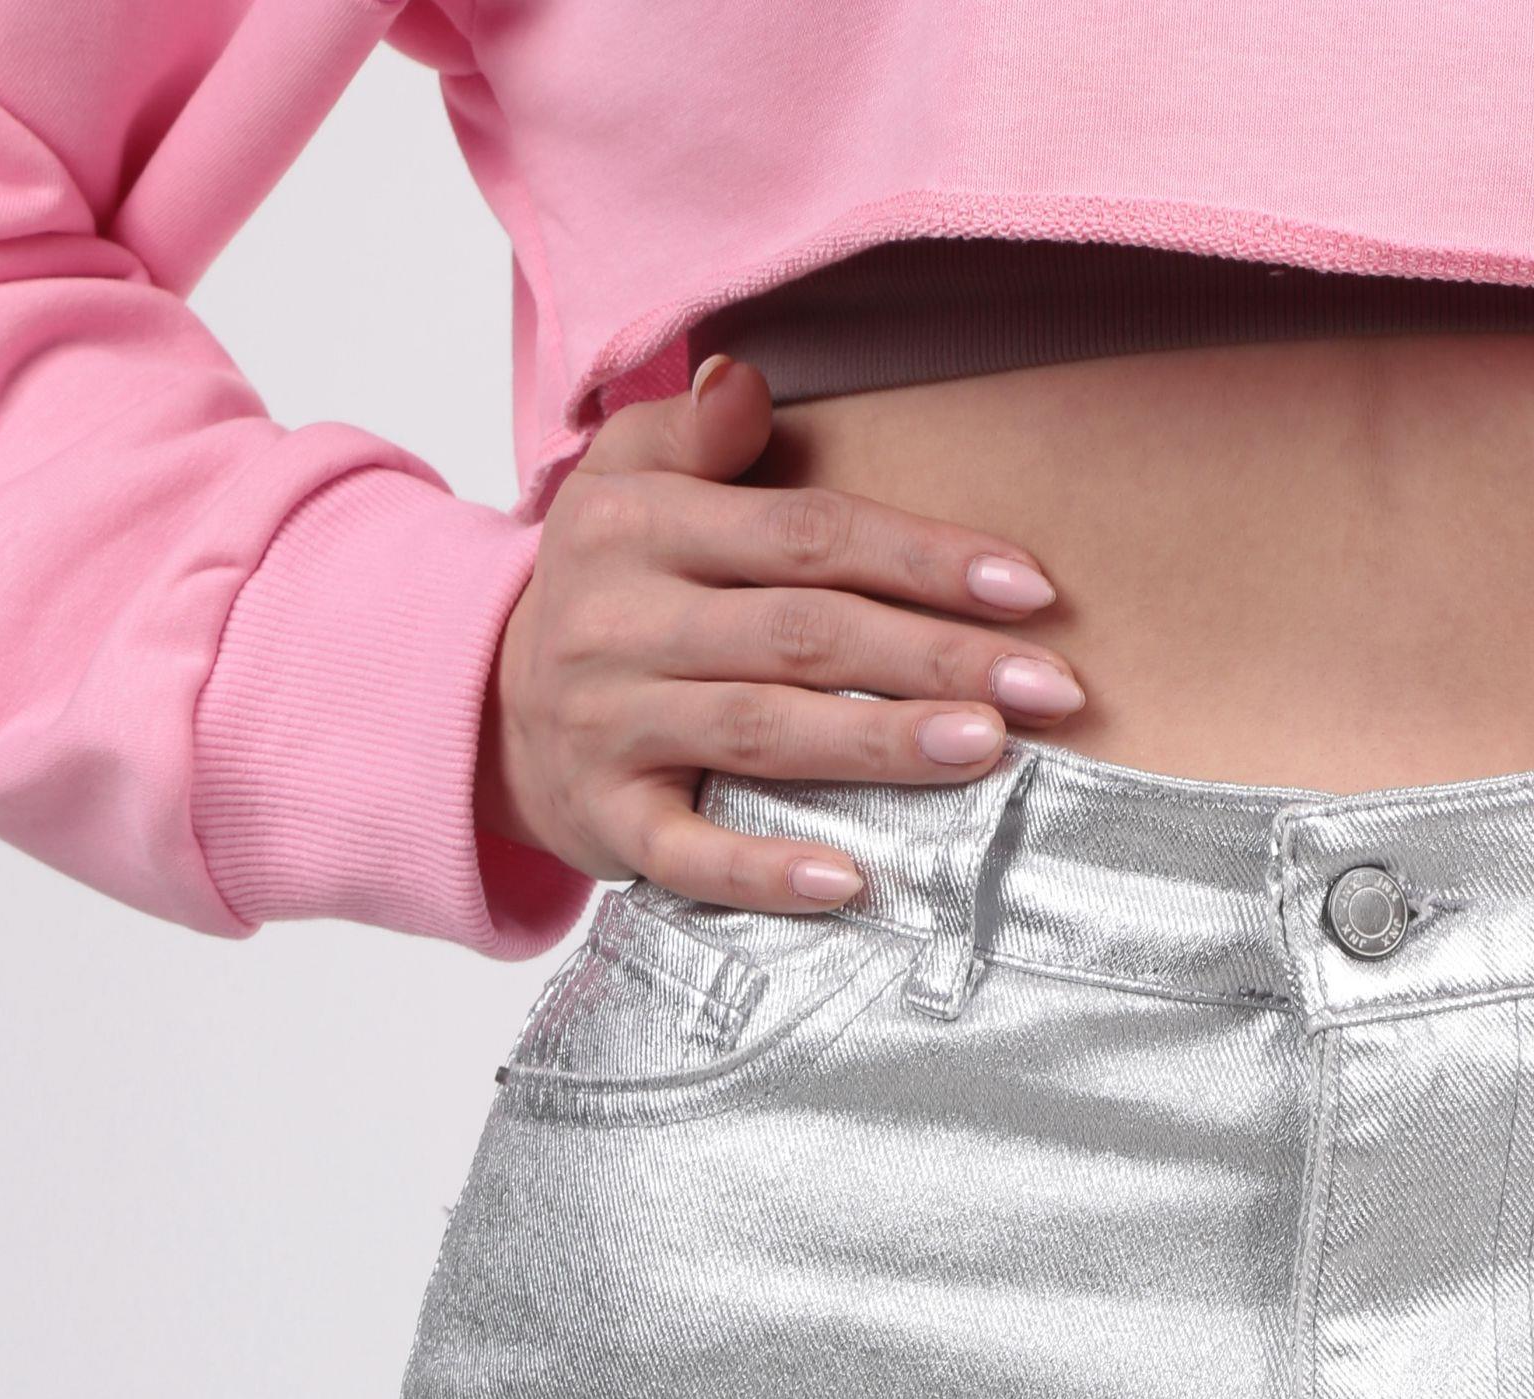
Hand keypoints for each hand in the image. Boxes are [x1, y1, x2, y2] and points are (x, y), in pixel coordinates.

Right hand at [476, 353, 1085, 913]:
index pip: (806, 535)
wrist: (484, 707)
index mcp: (638, 527)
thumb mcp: (620, 482)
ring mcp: (610, 727)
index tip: (1027, 586)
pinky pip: (689, 855)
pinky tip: (849, 881)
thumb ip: (689, 433)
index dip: (920, 558)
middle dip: (935, 658)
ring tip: (986, 748)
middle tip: (1049, 687)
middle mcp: (619, 623)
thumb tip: (748, 383)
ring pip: (764, 733)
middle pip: (804, 635)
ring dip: (880, 745)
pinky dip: (765, 872)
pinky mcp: (606, 821)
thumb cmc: (601, 590)